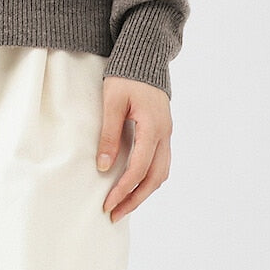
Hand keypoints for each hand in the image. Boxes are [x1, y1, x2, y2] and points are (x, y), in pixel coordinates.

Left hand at [96, 76, 171, 221]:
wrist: (145, 56)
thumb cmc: (126, 75)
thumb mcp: (112, 101)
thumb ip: (109, 134)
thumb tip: (103, 167)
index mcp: (153, 127)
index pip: (139, 169)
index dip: (123, 190)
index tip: (108, 204)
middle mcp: (164, 134)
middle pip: (154, 178)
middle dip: (135, 199)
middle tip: (114, 214)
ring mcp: (167, 133)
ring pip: (161, 173)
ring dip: (143, 191)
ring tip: (123, 205)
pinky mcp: (163, 131)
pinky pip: (160, 162)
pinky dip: (148, 178)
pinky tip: (133, 183)